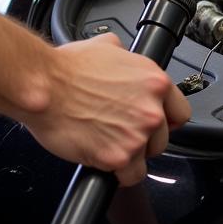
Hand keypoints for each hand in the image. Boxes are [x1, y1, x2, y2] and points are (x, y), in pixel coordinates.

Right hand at [26, 34, 191, 185]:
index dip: (164, 119)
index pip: (180, 113)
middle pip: (162, 139)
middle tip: (118, 130)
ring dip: (129, 157)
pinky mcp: (118, 157)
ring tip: (106, 143)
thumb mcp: (104, 46)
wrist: (43, 85)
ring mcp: (136, 136)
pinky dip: (117, 173)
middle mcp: (151, 110)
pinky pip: (128, 177)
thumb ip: (123, 55)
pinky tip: (103, 158)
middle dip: (142, 139)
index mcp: (153, 81)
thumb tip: (122, 54)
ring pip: (145, 160)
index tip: (153, 124)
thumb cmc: (66, 68)